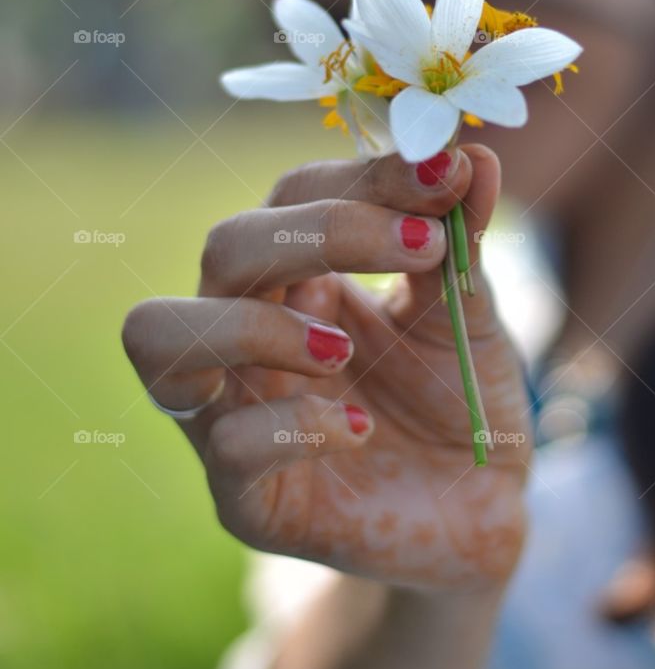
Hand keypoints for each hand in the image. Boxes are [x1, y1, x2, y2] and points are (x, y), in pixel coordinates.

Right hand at [122, 146, 529, 590]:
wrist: (479, 513)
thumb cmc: (463, 400)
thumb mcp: (472, 315)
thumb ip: (462, 243)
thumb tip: (475, 155)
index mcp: (300, 276)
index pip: (294, 196)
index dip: (361, 178)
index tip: (445, 174)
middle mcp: (249, 331)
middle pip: (226, 246)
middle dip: (319, 233)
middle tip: (420, 246)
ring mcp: (233, 412)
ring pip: (160, 334)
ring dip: (254, 324)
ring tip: (343, 348)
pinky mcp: (243, 497)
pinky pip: (226, 444)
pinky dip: (293, 425)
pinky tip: (358, 432)